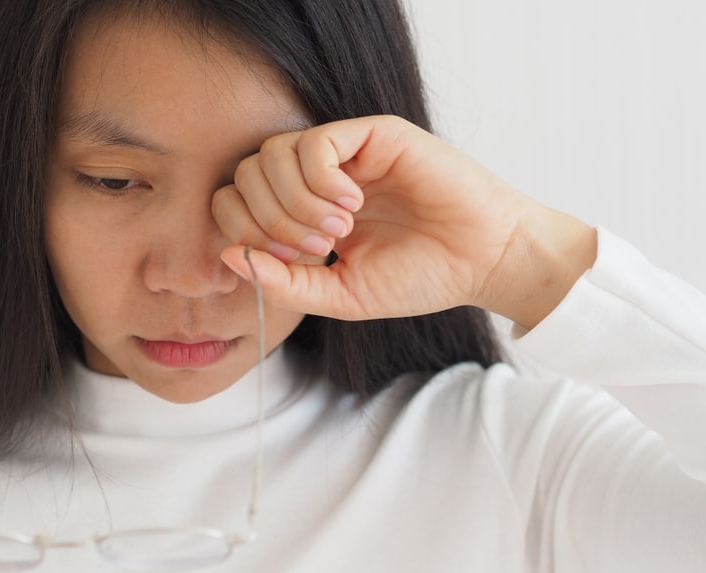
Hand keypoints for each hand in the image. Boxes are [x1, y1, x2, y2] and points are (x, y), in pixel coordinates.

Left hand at [213, 115, 595, 328]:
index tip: (289, 264)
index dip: (246, 234)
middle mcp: (317, 177)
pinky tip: (352, 206)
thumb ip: (283, 284)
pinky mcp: (373, 134)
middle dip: (268, 222)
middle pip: (246, 176)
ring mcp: (344, 153)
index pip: (237, 203)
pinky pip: (315, 142)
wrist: (483, 261)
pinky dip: (321, 181)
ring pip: (272, 154)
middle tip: (314, 249)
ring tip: (338, 231)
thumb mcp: (339, 296)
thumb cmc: (417, 278)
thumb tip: (230, 257)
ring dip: (295, 203)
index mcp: (303, 213)